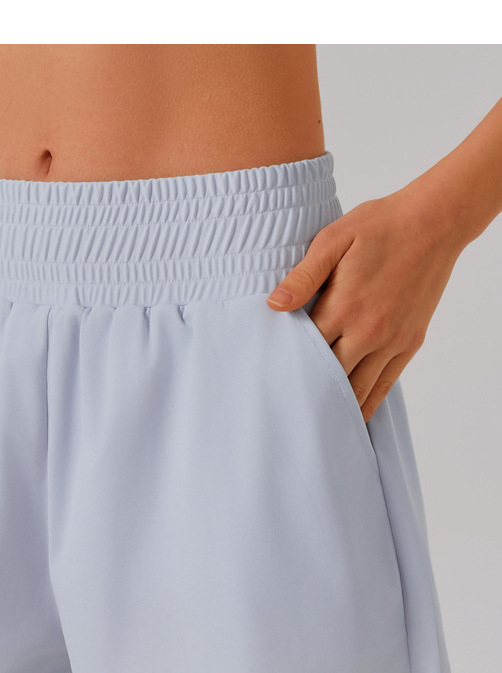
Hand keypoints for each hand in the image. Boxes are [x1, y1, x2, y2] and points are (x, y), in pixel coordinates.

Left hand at [266, 186, 463, 420]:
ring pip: (356, 389)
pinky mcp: (410, 344)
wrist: (435, 221)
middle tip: (280, 407)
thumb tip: (274, 304)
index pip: (305, 348)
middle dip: (304, 390)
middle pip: (327, 375)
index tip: (266, 375)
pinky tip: (350, 417)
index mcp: (344, 306)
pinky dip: (366, 404)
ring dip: (334, 405)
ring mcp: (392, 341)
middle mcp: (369, 331)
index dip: (284, 363)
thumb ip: (303, 275)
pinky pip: (384, 385)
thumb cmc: (379, 226)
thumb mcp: (334, 239)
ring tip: (309, 423)